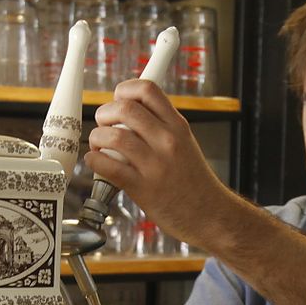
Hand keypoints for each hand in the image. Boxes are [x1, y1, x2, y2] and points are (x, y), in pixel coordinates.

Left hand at [85, 79, 235, 250]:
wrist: (211, 215)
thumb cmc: (195, 183)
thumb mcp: (185, 143)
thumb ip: (161, 126)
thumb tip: (128, 112)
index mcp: (177, 126)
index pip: (147, 89)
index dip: (124, 90)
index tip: (117, 100)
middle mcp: (167, 140)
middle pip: (125, 108)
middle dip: (104, 113)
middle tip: (104, 125)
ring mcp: (155, 164)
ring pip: (113, 136)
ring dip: (97, 138)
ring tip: (99, 146)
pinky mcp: (143, 188)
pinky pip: (108, 166)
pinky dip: (94, 161)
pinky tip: (97, 162)